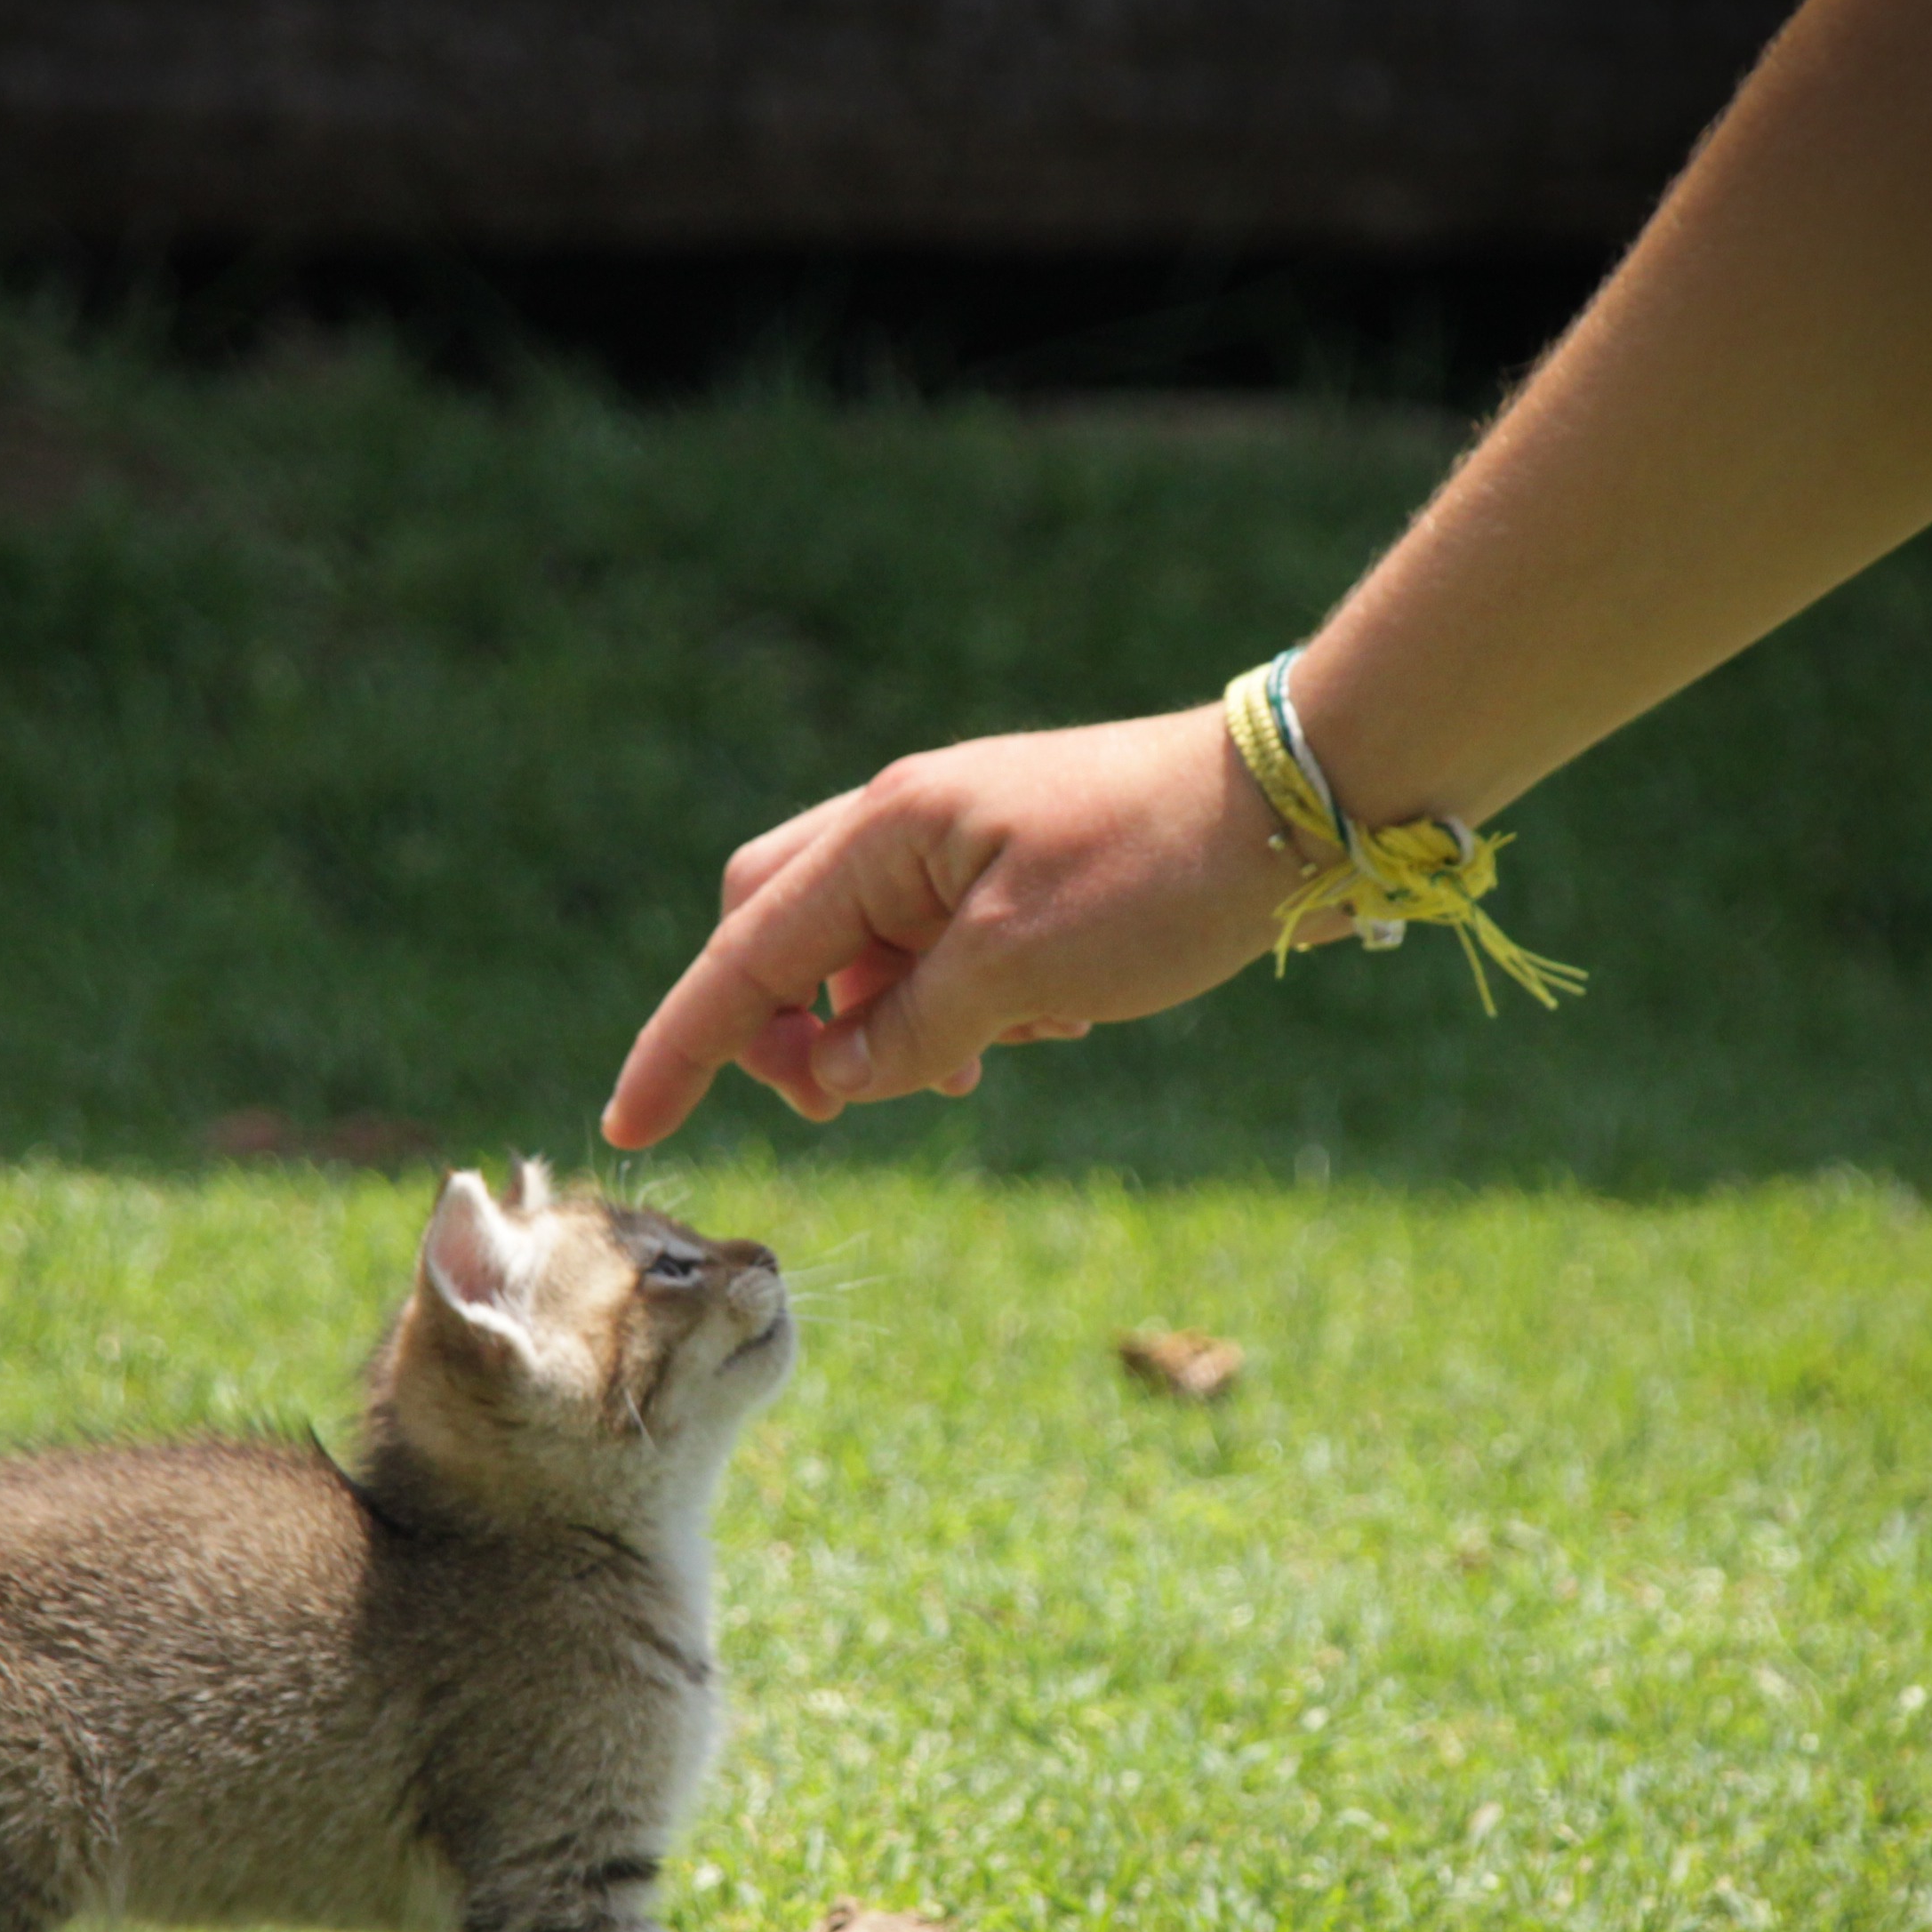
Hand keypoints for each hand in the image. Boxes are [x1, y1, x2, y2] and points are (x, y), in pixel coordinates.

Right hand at [601, 702, 1328, 1147]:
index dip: (682, 1049)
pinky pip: (935, 949)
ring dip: (888, 1026)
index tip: (629, 1127)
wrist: (1303, 804)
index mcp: (886, 833)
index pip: (745, 956)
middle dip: (787, 1028)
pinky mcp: (1010, 868)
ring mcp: (957, 842)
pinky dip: (954, 1006)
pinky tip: (1036, 1028)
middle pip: (777, 933)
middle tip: (850, 1096)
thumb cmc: (1163, 874)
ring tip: (975, 1066)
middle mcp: (904, 826)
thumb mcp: (1023, 975)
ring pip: (861, 952)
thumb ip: (908, 1032)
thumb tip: (838, 1078)